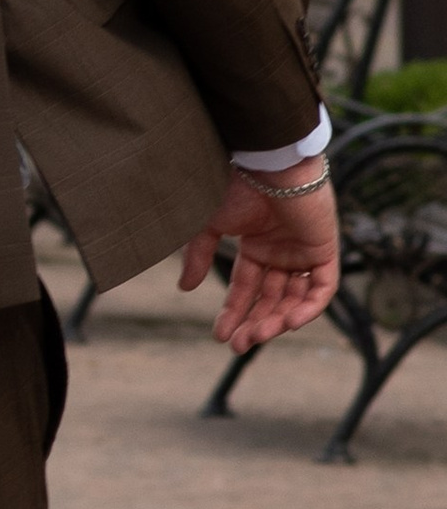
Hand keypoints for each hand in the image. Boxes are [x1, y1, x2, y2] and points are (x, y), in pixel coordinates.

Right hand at [178, 166, 341, 351]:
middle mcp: (282, 252)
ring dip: (277, 320)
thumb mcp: (209, 225)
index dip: (234, 312)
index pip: (247, 288)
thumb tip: (184, 288)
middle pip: (271, 298)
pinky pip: (323, 288)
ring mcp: (304, 252)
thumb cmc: (237, 186)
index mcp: (257, 245)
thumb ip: (198, 256)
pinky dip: (309, 308)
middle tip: (239, 345)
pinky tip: (287, 322)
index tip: (219, 336)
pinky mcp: (324, 249)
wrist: (267, 164)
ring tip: (256, 336)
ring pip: (295, 299)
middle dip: (254, 323)